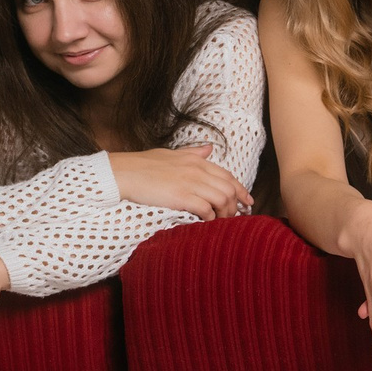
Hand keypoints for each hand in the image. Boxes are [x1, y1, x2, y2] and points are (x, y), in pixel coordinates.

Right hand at [111, 143, 251, 218]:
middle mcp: (197, 170)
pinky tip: (207, 222)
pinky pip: (206, 208)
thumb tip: (210, 148)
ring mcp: (190, 183)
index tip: (248, 201)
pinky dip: (210, 217)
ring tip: (222, 222)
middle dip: (236, 205)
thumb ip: (193, 152)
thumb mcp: (172, 153)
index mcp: (197, 160)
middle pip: (229, 188)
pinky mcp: (181, 196)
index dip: (241, 190)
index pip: (228, 175)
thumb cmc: (144, 164)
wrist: (124, 172)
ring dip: (225, 213)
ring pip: (221, 199)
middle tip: (235, 216)